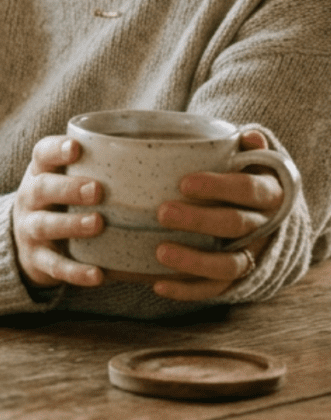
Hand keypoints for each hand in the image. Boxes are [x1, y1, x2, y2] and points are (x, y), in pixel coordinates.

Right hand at [13, 136, 104, 289]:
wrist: (25, 241)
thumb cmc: (59, 200)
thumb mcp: (63, 178)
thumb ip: (94, 166)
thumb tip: (162, 156)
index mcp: (40, 172)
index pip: (42, 153)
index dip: (57, 150)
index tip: (76, 148)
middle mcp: (30, 198)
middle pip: (43, 188)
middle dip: (69, 189)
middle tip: (97, 190)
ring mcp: (30, 229)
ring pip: (46, 225)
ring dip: (72, 225)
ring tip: (98, 224)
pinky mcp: (37, 260)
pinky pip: (55, 266)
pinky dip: (75, 272)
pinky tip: (98, 274)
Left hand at [151, 130, 284, 300]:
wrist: (266, 212)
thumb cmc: (244, 176)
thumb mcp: (249, 158)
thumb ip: (244, 148)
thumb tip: (247, 136)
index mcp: (268, 193)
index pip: (248, 189)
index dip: (218, 186)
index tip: (184, 183)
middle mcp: (264, 226)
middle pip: (234, 225)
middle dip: (198, 220)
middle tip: (162, 212)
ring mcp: (253, 255)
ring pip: (229, 265)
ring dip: (194, 260)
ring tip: (160, 252)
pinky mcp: (238, 279)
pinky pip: (216, 289)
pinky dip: (188, 290)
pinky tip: (158, 285)